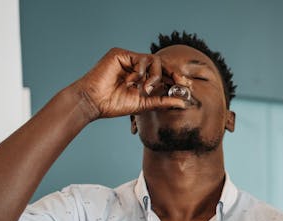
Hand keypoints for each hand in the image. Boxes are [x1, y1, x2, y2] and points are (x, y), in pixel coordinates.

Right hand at [71, 48, 187, 120]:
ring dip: (154, 76)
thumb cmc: (115, 104)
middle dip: (174, 73)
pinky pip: (141, 58)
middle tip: (182, 83)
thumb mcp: (145, 104)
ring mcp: (128, 59)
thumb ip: (163, 102)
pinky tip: (132, 82)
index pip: (163, 74)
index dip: (176, 78)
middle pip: (162, 64)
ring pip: (154, 60)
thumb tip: (184, 103)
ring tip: (145, 88)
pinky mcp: (120, 54)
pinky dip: (141, 72)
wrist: (95, 103)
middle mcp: (136, 66)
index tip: (188, 87)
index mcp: (142, 78)